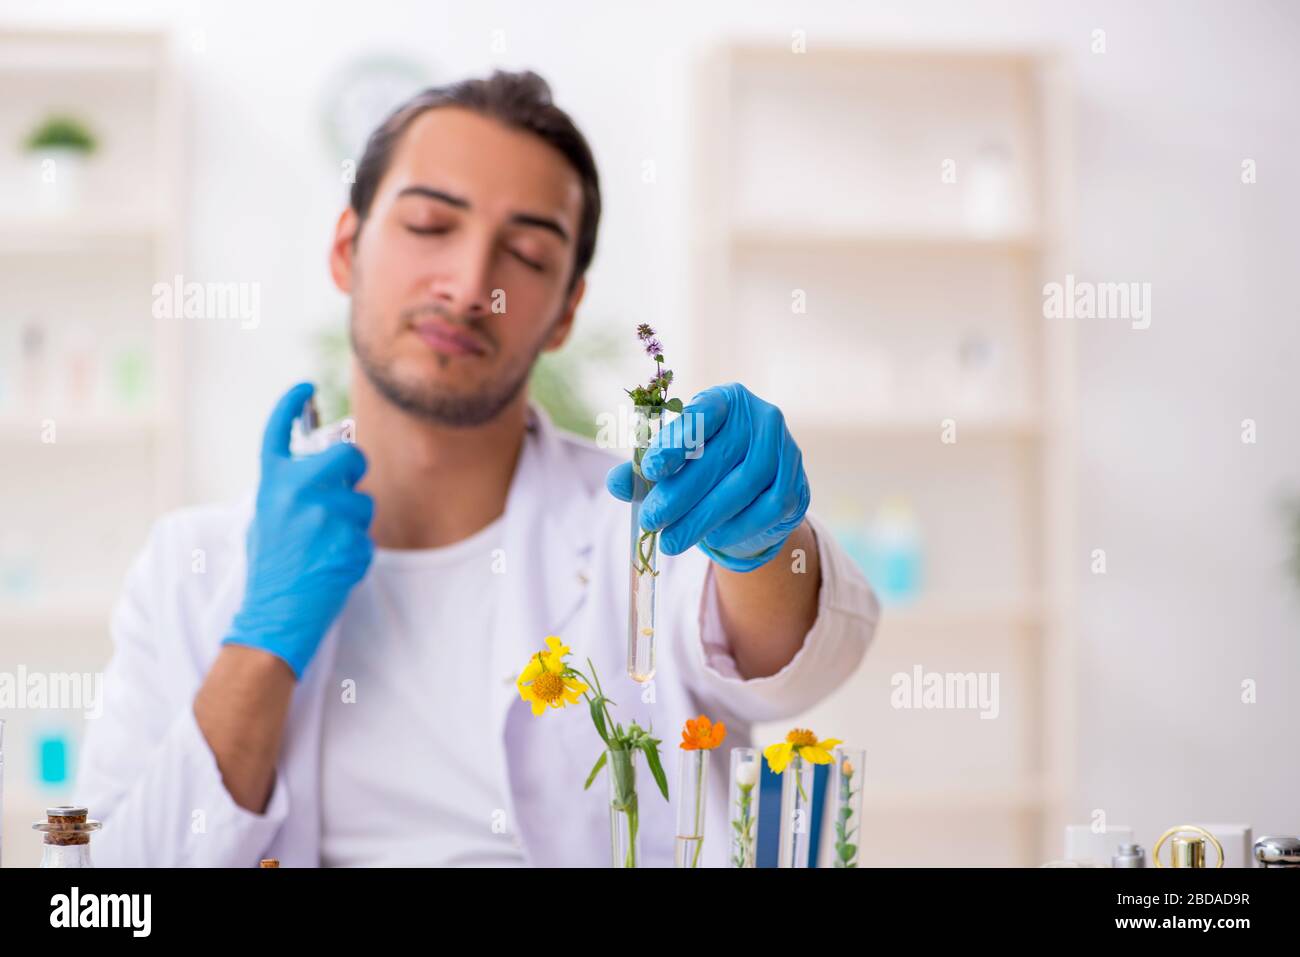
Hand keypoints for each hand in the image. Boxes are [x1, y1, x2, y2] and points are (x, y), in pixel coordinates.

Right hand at [223, 382, 374, 677]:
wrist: (273, 615)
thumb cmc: (270, 569)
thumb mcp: (265, 519)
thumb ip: (289, 490)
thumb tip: (319, 468)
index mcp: (273, 482)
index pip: (279, 430)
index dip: (292, 404)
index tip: (305, 386)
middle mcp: (299, 490)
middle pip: (350, 457)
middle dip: (352, 471)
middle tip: (342, 492)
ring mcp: (326, 515)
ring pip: (363, 503)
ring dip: (352, 523)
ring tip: (323, 548)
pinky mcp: (350, 541)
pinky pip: (365, 537)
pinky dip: (354, 551)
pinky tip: (331, 566)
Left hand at [605, 382, 809, 571]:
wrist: (757, 495)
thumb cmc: (708, 469)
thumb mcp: (675, 463)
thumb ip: (645, 471)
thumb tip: (616, 483)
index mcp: (727, 400)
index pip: (703, 414)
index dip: (676, 441)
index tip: (649, 469)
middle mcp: (761, 418)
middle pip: (720, 457)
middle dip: (680, 493)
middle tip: (651, 520)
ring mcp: (786, 450)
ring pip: (743, 486)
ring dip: (703, 517)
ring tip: (671, 541)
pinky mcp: (797, 484)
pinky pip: (766, 509)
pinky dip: (735, 527)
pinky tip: (712, 539)